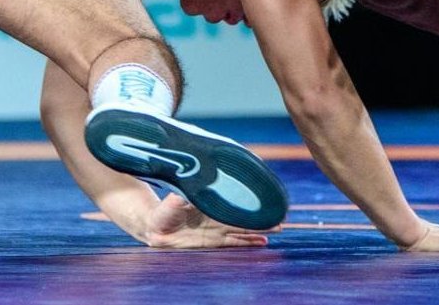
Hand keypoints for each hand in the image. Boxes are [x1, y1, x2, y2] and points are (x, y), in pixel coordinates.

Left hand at [143, 192, 276, 248]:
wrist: (156, 225)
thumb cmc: (165, 209)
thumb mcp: (175, 200)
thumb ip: (182, 197)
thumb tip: (183, 194)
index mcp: (213, 201)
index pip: (236, 199)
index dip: (252, 199)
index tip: (269, 196)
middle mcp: (219, 214)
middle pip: (246, 215)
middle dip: (263, 215)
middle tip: (282, 215)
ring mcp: (218, 228)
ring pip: (244, 228)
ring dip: (261, 228)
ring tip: (279, 227)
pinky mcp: (214, 241)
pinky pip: (235, 243)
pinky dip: (249, 242)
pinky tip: (263, 242)